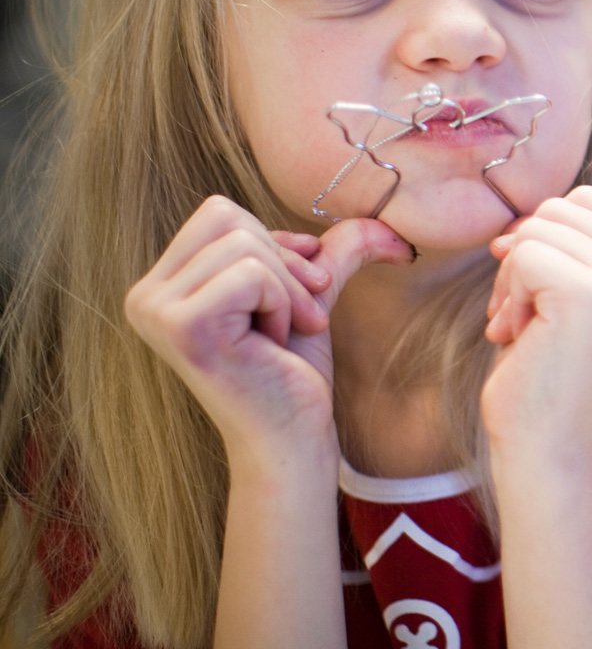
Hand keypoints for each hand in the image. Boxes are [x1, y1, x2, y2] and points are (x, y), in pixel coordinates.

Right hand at [124, 197, 412, 456]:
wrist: (292, 436)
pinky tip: (272, 344)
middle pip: (228, 218)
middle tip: (295, 317)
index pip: (220, 213)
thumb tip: (390, 222)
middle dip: (283, 264)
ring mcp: (155, 310)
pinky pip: (252, 274)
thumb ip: (333, 249)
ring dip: (286, 290)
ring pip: (244, 244)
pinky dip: (281, 304)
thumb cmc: (293, 371)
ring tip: (282, 334)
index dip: (275, 244)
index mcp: (162, 284)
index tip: (298, 291)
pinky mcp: (182, 325)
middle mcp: (145, 295)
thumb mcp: (308, 292)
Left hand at [479, 186, 591, 463]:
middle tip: (526, 319)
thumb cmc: (547, 375)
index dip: (542, 241)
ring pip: (534, 232)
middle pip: (555, 209)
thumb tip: (512, 226)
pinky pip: (522, 256)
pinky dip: (508, 299)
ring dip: (511, 284)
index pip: (581, 201)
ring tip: (525, 333)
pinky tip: (521, 340)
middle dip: (523, 260)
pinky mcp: (590, 292)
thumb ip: (563, 250)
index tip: (539, 299)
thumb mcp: (566, 298)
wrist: (548, 447)